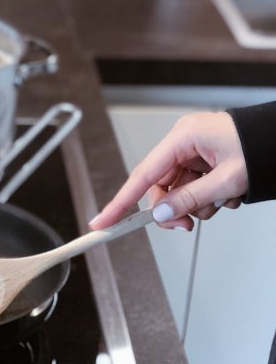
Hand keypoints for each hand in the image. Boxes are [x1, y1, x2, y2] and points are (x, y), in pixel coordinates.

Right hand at [89, 111, 248, 231]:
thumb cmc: (263, 146)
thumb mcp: (227, 180)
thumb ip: (190, 199)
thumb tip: (162, 214)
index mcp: (184, 137)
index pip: (143, 176)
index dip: (120, 203)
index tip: (102, 222)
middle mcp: (184, 143)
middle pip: (159, 189)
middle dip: (173, 210)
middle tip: (187, 225)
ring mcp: (193, 153)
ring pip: (176, 193)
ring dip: (196, 206)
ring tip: (222, 200)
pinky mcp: (203, 162)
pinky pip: (191, 190)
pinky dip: (206, 200)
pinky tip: (226, 196)